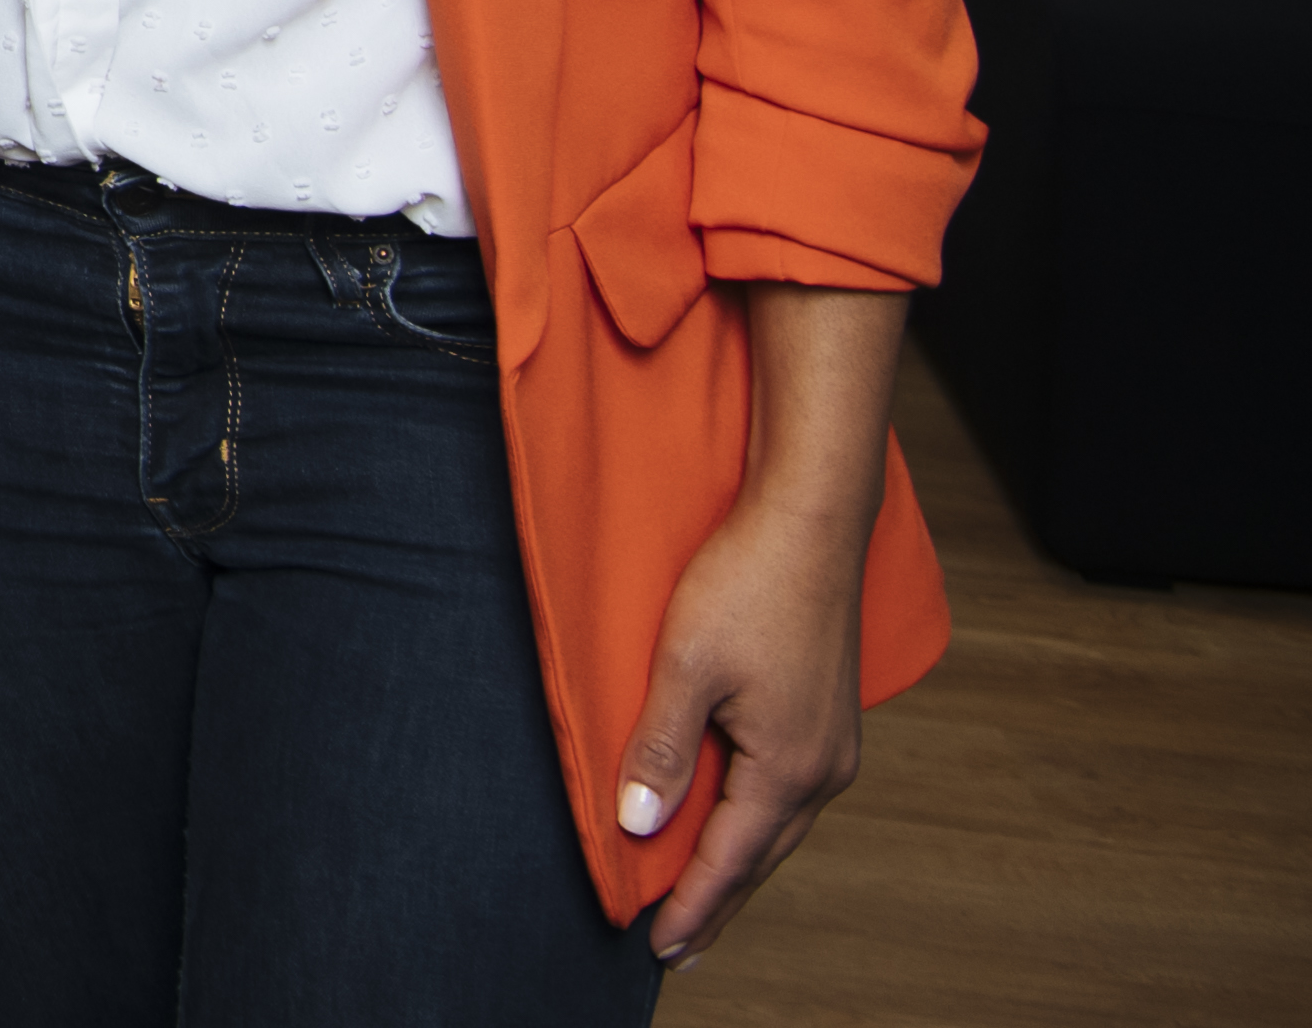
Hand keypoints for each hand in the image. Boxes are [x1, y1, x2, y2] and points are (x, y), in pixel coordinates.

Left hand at [621, 280, 903, 965]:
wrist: (811, 521)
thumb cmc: (746, 584)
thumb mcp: (685, 666)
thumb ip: (662, 749)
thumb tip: (638, 825)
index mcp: (788, 768)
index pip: (730, 860)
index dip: (693, 906)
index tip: (660, 948)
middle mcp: (822, 768)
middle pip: (760, 854)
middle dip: (717, 899)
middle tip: (676, 943)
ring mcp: (832, 744)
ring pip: (776, 824)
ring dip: (735, 860)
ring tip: (697, 894)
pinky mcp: (826, 717)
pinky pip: (785, 790)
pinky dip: (753, 818)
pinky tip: (730, 819)